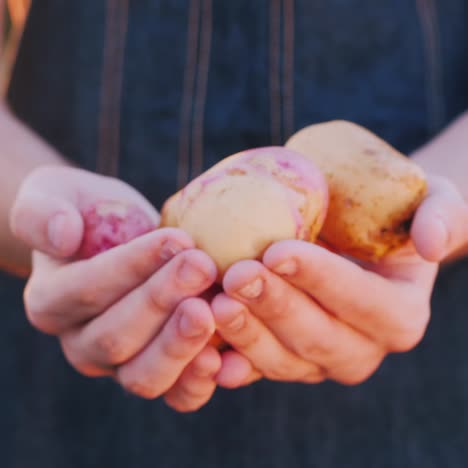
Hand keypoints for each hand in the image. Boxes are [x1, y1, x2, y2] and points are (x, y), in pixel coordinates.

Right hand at [11, 166, 220, 410]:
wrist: (118, 238)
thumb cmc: (91, 213)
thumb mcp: (56, 193)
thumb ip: (43, 210)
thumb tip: (62, 235)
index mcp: (52, 301)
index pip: (87, 290)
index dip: (132, 266)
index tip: (177, 239)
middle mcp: (81, 343)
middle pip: (117, 338)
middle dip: (163, 301)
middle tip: (203, 267)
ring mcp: (121, 365)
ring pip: (144, 376)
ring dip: (181, 346)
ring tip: (212, 311)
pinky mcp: (160, 371)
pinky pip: (176, 395)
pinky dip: (199, 382)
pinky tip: (224, 358)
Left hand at [211, 175, 467, 387]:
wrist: (354, 234)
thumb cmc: (391, 213)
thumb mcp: (434, 199)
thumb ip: (444, 215)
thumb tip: (430, 244)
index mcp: (399, 315)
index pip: (363, 304)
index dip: (322, 281)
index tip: (278, 251)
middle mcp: (360, 347)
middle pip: (318, 339)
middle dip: (276, 308)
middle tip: (238, 273)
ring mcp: (317, 359)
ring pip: (283, 360)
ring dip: (247, 335)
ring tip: (214, 301)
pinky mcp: (283, 356)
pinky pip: (256, 368)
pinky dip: (230, 362)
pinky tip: (205, 349)